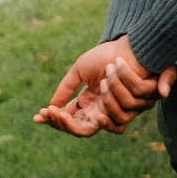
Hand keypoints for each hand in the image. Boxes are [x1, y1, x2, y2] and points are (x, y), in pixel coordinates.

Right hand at [33, 37, 175, 137]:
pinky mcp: (138, 103)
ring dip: (104, 96)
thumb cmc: (105, 56)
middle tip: (55, 111)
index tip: (38, 116)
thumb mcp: (80, 71)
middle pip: (83, 131)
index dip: (55, 121)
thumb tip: (51, 105)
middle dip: (66, 122)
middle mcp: (103, 112)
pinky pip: (124, 110)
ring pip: (103, 121)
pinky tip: (114, 74)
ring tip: (107, 74)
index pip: (71, 123)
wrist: (129, 46)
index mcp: (89, 106)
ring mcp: (120, 111)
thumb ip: (67, 88)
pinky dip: (118, 91)